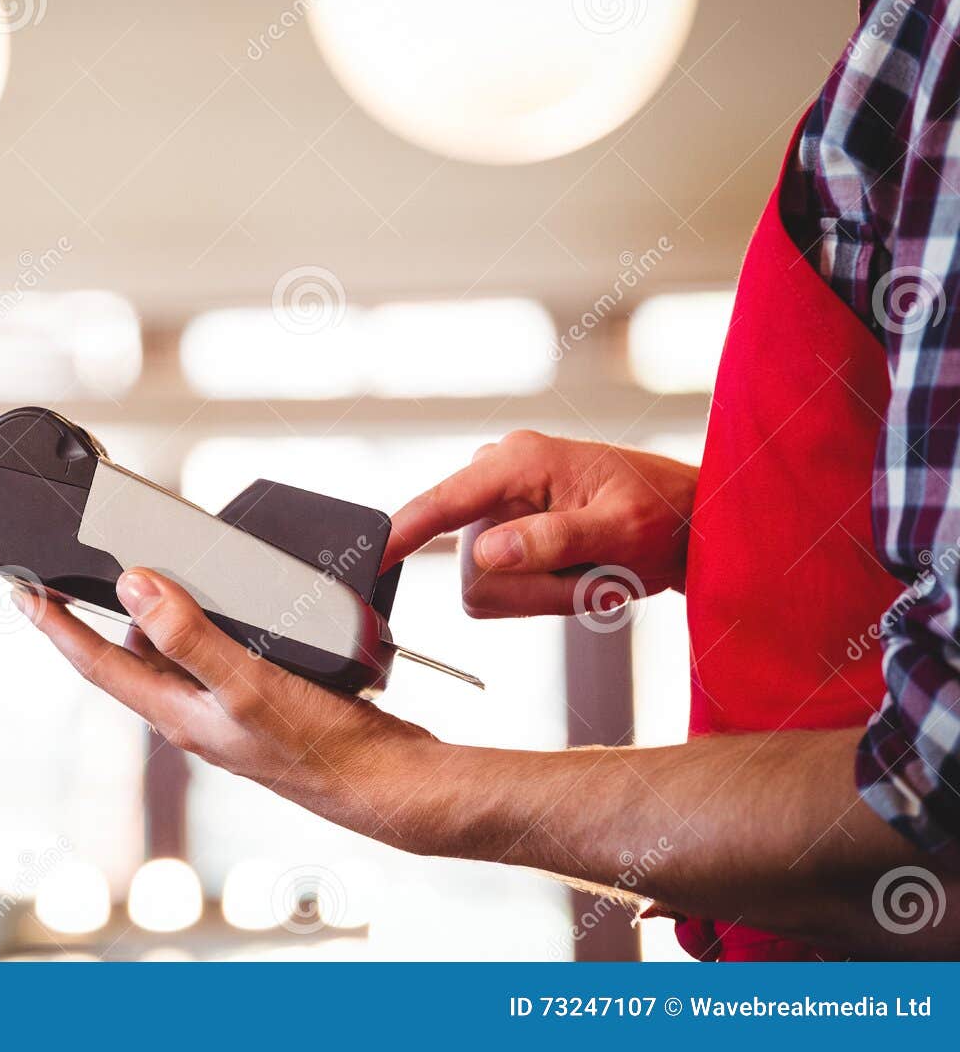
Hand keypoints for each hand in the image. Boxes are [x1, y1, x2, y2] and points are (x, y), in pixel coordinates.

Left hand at [19, 568, 440, 849]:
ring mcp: (229, 707)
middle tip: (109, 555)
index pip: (96, 662)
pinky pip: (223, 650)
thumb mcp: (247, 685)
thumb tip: (133, 588)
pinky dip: (220, 619)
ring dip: (176, 607)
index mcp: (176, 714)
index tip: (21, 591)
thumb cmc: (321, 750)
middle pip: (136, 650)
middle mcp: (195, 712)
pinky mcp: (264, 697)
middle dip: (120, 605)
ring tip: (180, 566)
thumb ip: (189, 637)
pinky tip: (243, 599)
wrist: (389, 782)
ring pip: (183, 647)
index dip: (54, 626)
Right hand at [385, 430, 697, 617]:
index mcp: (520, 461)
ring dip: (546, 597)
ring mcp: (499, 507)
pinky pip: (499, 589)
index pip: (443, 501)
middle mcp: (499, 477)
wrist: (689, 523)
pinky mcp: (505, 533)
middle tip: (596, 586)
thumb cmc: (663, 513)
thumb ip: (553, 541)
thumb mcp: (619, 529)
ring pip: (486, 587)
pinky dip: (544, 596)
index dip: (403, 532)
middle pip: (473, 569)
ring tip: (595, 577)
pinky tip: (580, 577)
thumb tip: (486, 552)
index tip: (370, 557)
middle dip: (536, 593)